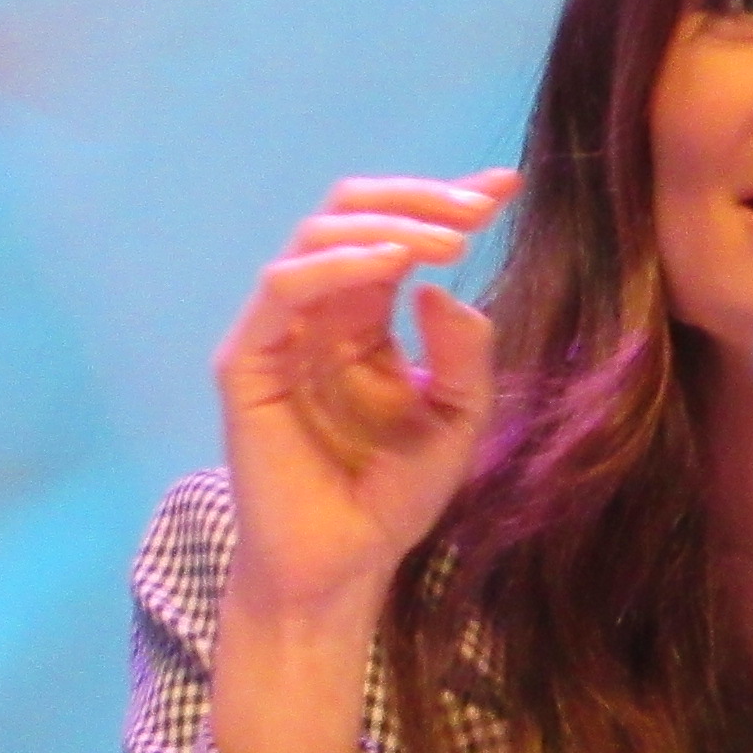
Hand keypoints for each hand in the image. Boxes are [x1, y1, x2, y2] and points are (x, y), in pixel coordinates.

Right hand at [199, 170, 511, 752]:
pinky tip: (394, 266)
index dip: (445, 201)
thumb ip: (463, 352)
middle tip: (479, 208)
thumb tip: (442, 287)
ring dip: (387, 225)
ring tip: (449, 238)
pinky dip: (338, 265)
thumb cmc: (392, 499)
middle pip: (350, 214)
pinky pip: (284, 289)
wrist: (342, 565)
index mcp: (361, 318)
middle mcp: (316, 312)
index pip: (394, 235)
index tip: (506, 187)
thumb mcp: (459, 417)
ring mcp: (276, 332)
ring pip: (316, 237)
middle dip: (418, 198)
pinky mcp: (247, 361)